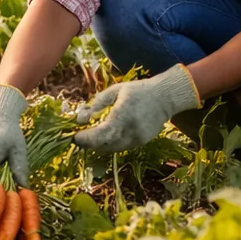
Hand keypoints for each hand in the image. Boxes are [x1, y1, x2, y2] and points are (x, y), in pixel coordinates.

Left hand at [73, 64, 201, 152]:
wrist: (165, 97)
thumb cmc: (137, 91)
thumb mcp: (114, 91)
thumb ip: (96, 105)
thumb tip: (80, 120)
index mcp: (124, 114)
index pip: (102, 134)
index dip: (87, 139)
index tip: (75, 137)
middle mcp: (132, 130)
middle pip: (105, 145)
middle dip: (90, 143)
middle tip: (80, 136)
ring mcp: (138, 138)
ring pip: (112, 148)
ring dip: (99, 144)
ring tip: (91, 134)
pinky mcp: (141, 143)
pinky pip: (121, 147)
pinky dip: (111, 143)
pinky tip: (107, 134)